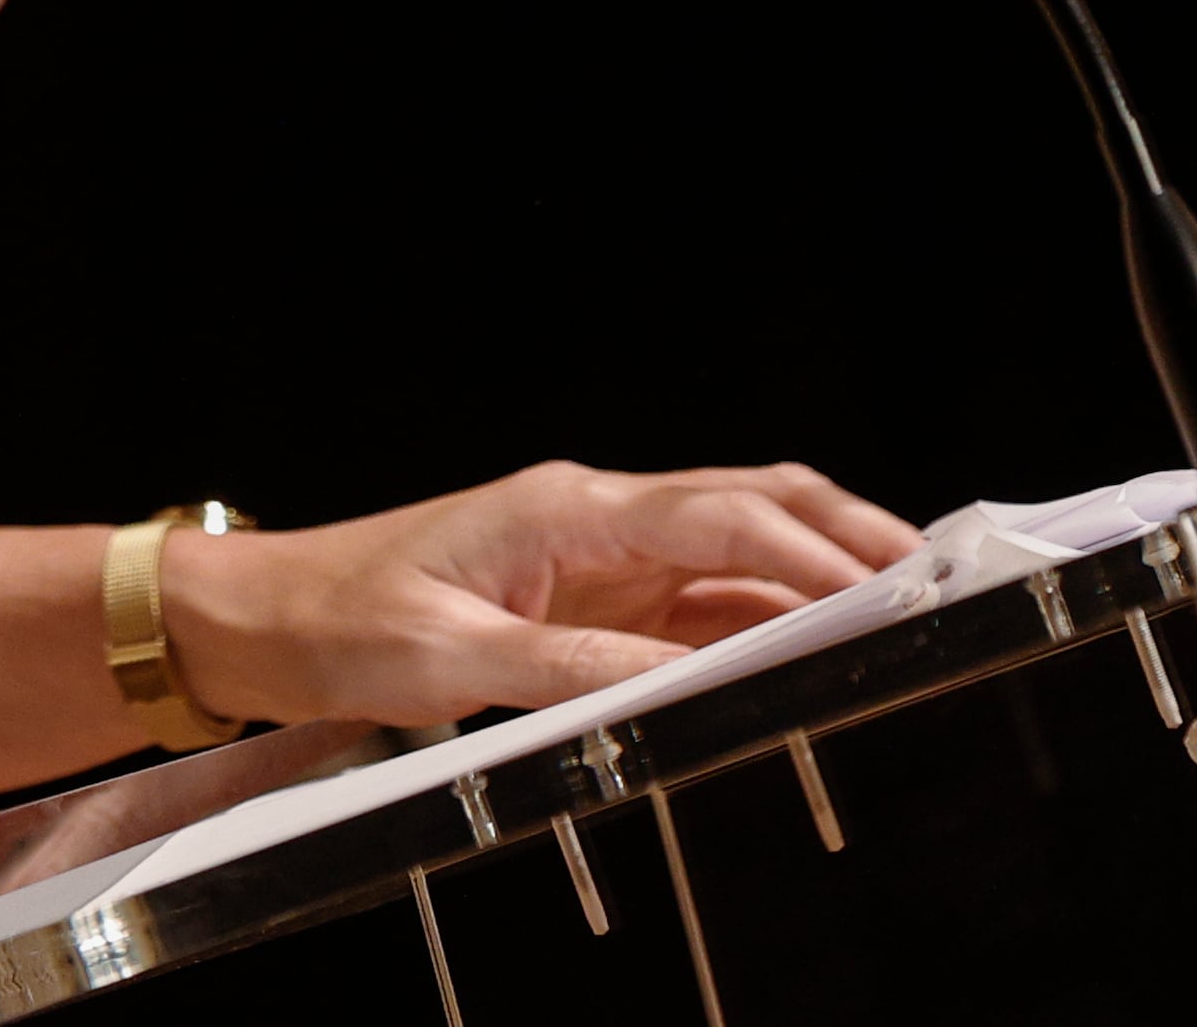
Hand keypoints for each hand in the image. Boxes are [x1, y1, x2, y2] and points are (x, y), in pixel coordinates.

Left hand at [162, 460, 924, 728]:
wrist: (266, 618)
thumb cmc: (340, 623)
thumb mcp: (448, 660)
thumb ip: (565, 672)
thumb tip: (670, 688)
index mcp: (565, 508)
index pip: (718, 519)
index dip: (808, 554)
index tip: (883, 588)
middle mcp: (592, 516)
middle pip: (747, 509)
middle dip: (843, 537)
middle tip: (930, 580)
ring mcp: (594, 554)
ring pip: (731, 553)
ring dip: (809, 581)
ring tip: (892, 617)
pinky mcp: (584, 598)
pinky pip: (690, 604)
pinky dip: (753, 624)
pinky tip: (797, 655)